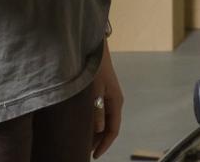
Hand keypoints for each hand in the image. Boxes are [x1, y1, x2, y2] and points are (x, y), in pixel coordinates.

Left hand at [90, 40, 123, 157]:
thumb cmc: (94, 69)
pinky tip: (84, 125)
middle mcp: (115, 101)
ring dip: (96, 132)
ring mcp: (110, 96)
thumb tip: (98, 131)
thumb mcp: (93, 91)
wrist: (94, 49)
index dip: (105, 144)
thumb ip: (96, 111)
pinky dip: (94, 122)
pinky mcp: (103, 92)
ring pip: (105, 120)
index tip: (95, 156)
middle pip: (109, 127)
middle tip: (85, 152)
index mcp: (116, 102)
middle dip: (99, 141)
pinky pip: (101, 112)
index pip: (113, 130)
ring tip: (83, 142)